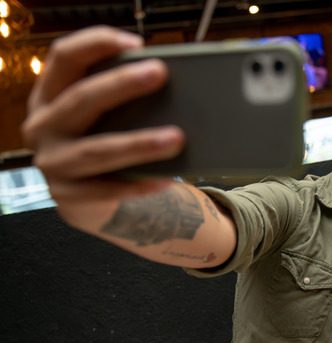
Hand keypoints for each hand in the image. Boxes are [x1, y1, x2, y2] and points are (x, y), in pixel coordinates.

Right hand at [22, 26, 183, 227]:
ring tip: (176, 138)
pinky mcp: (68, 196)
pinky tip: (165, 180)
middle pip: (81, 99)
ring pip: (98, 150)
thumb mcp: (101, 116)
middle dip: (122, 84)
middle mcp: (43, 126)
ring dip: (139, 143)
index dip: (96, 43)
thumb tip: (167, 82)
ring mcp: (52, 162)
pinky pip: (108, 189)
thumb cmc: (102, 141)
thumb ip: (119, 98)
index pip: (63, 58)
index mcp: (49, 95)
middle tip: (160, 73)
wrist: (88, 198)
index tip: (135, 43)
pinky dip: (138, 184)